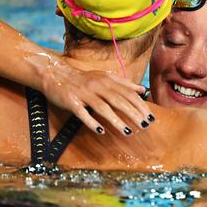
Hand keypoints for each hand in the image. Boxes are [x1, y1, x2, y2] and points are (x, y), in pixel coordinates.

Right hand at [38, 61, 152, 135]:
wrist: (55, 74)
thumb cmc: (83, 79)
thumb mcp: (104, 77)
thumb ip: (124, 83)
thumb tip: (142, 90)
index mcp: (107, 80)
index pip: (128, 93)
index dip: (140, 105)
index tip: (150, 117)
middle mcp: (97, 86)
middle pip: (118, 100)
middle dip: (133, 113)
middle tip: (145, 125)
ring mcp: (84, 94)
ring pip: (103, 108)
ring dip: (116, 120)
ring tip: (128, 132)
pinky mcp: (71, 102)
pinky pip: (82, 113)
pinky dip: (91, 122)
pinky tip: (101, 131)